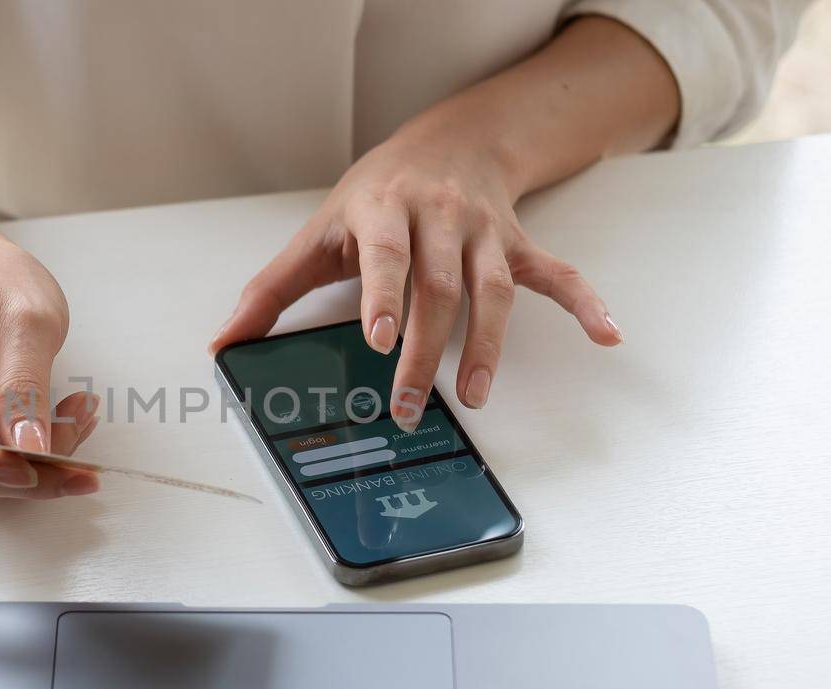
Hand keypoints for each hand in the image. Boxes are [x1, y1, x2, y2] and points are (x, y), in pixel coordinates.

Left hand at [211, 119, 621, 426]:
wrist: (447, 141)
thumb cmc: (374, 195)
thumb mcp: (318, 232)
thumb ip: (271, 291)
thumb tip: (222, 344)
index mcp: (385, 211)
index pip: (387, 255)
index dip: (385, 295)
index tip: (379, 338)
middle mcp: (439, 218)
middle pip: (440, 288)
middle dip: (425, 349)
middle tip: (406, 404)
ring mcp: (483, 232)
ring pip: (493, 291)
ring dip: (488, 347)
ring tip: (473, 397)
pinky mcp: (518, 244)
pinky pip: (556, 275)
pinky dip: (585, 303)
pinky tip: (608, 334)